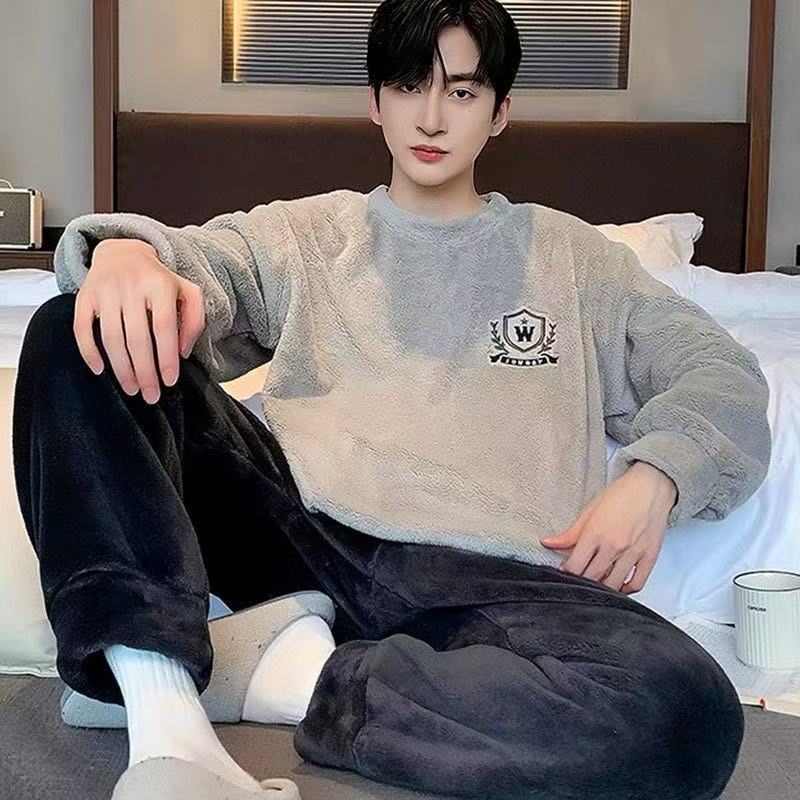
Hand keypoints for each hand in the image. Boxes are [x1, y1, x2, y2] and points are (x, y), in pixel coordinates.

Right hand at [73, 238, 205, 403]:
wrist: (123, 252)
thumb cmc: (159, 280)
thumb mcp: (187, 292)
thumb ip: (195, 320)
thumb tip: (182, 352)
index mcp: (160, 285)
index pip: (163, 327)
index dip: (166, 357)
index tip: (170, 381)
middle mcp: (131, 287)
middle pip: (137, 338)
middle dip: (145, 372)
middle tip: (151, 395)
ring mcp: (105, 291)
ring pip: (111, 338)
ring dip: (121, 368)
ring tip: (132, 388)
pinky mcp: (84, 296)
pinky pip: (81, 328)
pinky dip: (89, 352)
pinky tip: (100, 370)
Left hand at [539, 461, 677, 593]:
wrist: (651, 486)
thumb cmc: (621, 495)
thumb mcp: (589, 511)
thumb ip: (569, 533)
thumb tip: (547, 543)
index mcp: (595, 533)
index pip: (575, 566)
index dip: (566, 573)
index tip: (564, 573)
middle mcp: (614, 545)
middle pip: (592, 577)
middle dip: (582, 581)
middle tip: (579, 579)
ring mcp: (633, 553)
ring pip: (613, 584)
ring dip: (602, 587)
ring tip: (596, 582)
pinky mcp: (650, 557)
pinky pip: (637, 583)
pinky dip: (626, 589)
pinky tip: (618, 585)